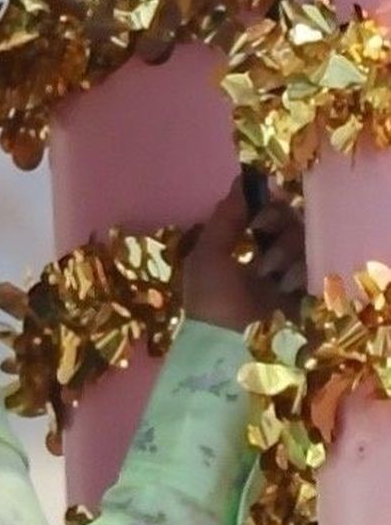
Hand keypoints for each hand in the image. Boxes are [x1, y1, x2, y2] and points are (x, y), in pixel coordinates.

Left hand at [182, 184, 305, 331]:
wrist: (228, 345)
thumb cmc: (211, 300)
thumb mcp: (208, 253)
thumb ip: (225, 216)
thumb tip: (241, 179)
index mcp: (242, 248)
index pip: (265, 212)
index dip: (265, 203)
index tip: (260, 202)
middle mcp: (268, 258)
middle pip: (289, 219)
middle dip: (276, 221)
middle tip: (263, 230)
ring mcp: (290, 275)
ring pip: (304, 238)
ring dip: (285, 249)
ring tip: (268, 272)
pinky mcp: (308, 292)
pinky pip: (317, 263)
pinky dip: (301, 270)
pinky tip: (285, 285)